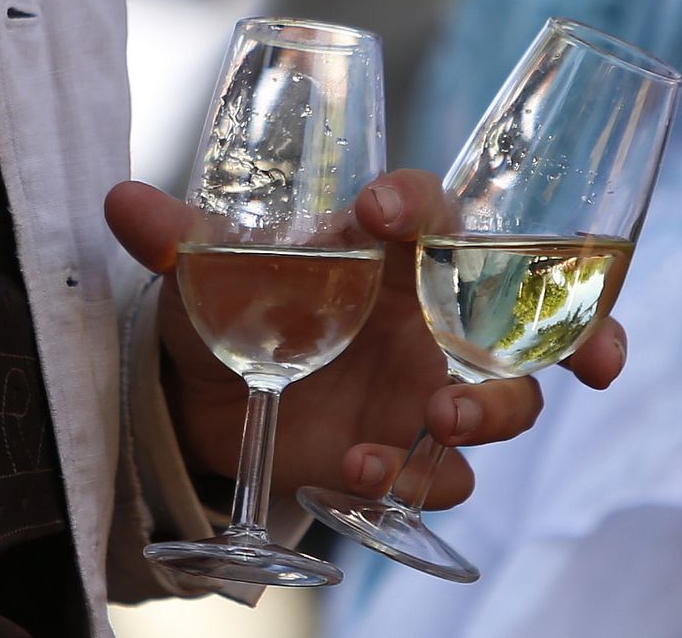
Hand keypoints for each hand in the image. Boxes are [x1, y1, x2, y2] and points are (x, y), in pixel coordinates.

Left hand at [105, 171, 626, 507]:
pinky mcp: (414, 449)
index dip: (419, 203)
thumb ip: (175, 239)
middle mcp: (430, 309)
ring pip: (509, 397)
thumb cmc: (231, 304)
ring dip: (491, 411)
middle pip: (524, 308)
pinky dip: (420, 479)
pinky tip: (365, 473)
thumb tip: (121, 202)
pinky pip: (447, 472)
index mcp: (390, 246)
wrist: (213, 395)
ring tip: (436, 420)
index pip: (430, 205)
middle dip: (560, 327)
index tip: (382, 209)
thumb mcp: (203, 273)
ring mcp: (433, 381)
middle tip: (513, 354)